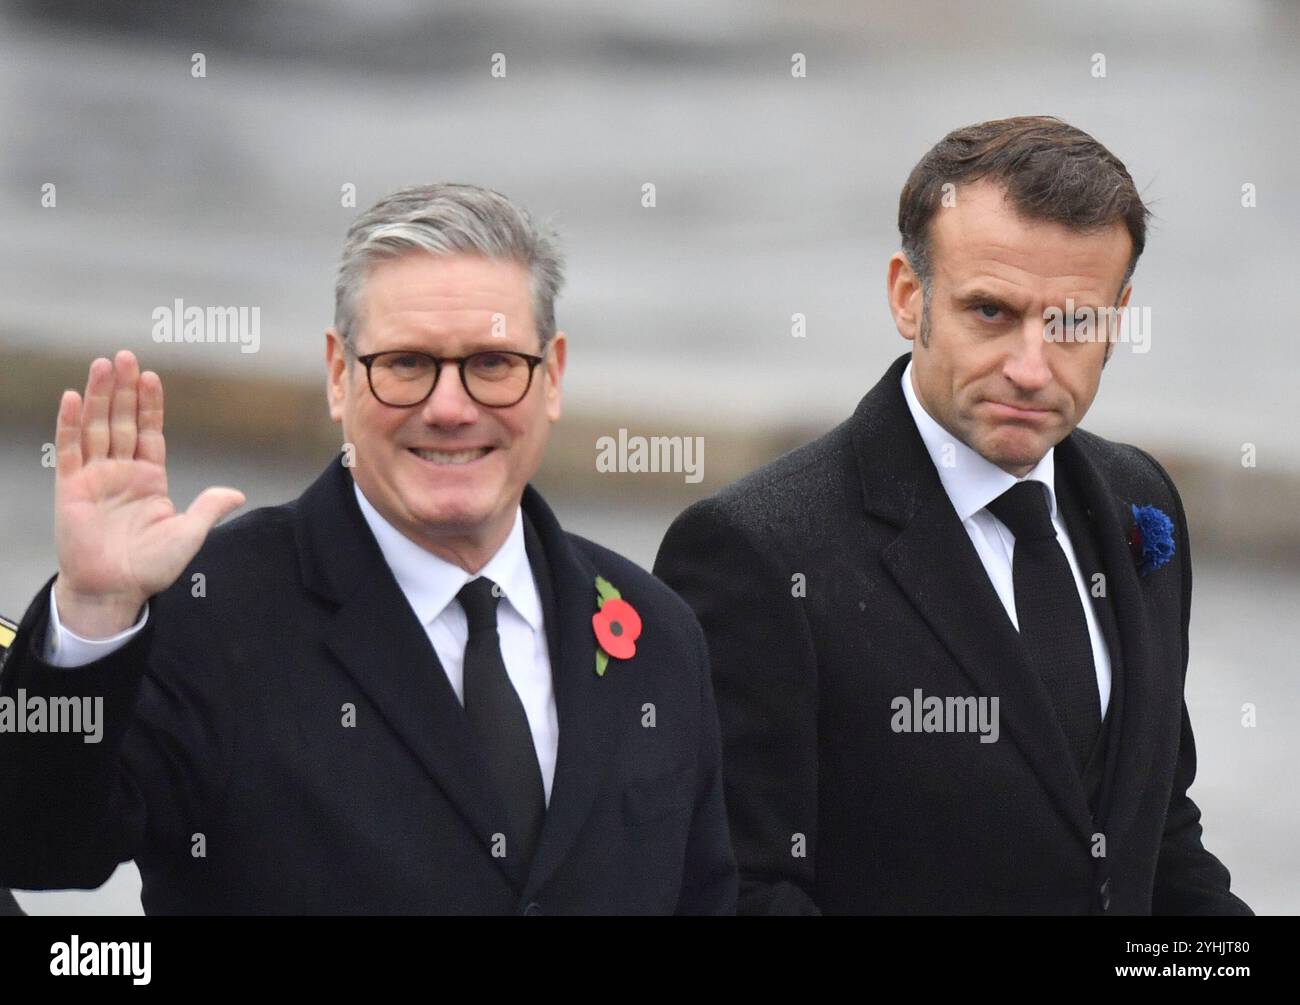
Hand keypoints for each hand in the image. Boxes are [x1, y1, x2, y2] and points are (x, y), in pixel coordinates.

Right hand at [52, 351, 245, 637]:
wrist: (114, 590)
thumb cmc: (151, 567)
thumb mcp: (188, 535)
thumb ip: (208, 508)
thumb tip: (236, 493)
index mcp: (149, 478)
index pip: (149, 431)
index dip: (149, 404)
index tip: (151, 376)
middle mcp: (121, 472)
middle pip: (120, 421)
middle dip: (123, 389)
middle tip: (124, 355)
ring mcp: (94, 478)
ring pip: (96, 427)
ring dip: (98, 396)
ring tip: (102, 365)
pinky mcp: (70, 488)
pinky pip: (70, 450)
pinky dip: (70, 423)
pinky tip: (73, 397)